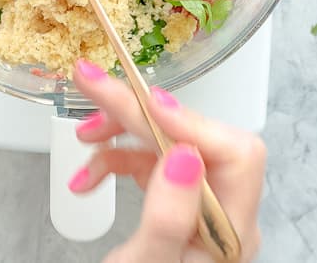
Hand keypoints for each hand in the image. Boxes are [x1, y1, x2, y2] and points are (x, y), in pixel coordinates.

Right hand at [70, 59, 265, 262]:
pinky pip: (154, 168)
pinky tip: (89, 175)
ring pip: (171, 148)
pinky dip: (118, 162)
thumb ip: (166, 217)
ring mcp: (201, 213)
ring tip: (84, 139)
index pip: (233, 152)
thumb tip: (184, 155)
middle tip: (93, 84)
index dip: (188, 120)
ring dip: (122, 136)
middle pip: (197, 140)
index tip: (138, 99)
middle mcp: (225, 217)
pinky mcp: (177, 211)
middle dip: (140, 114)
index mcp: (232, 232)